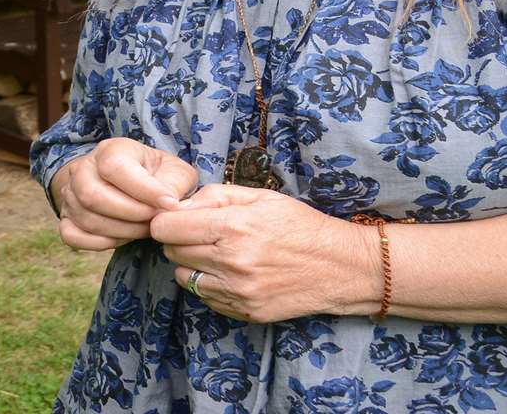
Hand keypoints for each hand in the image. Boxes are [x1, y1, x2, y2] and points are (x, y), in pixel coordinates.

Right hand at [51, 138, 198, 250]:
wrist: (130, 185)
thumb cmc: (156, 176)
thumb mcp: (174, 171)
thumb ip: (175, 184)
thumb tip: (169, 205)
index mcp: (110, 149)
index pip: (115, 167)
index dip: (143, 189)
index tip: (170, 204)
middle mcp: (82, 169)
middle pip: (92, 195)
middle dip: (131, 214)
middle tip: (155, 220)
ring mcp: (70, 194)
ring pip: (86, 218)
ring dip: (122, 231)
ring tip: (144, 228)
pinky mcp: (66, 218)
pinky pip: (73, 236)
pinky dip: (100, 243)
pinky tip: (122, 238)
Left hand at [153, 183, 378, 322]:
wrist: (340, 267)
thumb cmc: (300, 225)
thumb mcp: (261, 197)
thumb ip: (215, 196)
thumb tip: (178, 205)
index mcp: (233, 227)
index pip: (166, 228)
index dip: (166, 220)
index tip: (176, 219)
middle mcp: (232, 262)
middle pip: (171, 252)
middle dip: (179, 241)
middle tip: (200, 234)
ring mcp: (238, 292)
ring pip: (183, 278)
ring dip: (192, 265)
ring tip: (217, 255)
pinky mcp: (246, 312)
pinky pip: (206, 298)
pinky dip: (210, 286)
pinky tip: (232, 274)